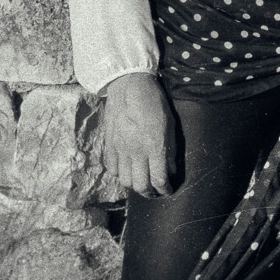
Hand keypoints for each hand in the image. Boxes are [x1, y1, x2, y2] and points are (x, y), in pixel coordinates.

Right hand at [101, 72, 177, 197]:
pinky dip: (120, 174)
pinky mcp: (109, 145)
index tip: (168, 190)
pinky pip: (111, 169)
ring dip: (134, 185)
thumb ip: (170, 150)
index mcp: (154, 146)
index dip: (165, 189)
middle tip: (156, 191)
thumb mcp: (170, 124)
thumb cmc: (154, 102)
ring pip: (125, 181)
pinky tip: (127, 169)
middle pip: (140, 186)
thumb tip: (170, 171)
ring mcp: (120, 149)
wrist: (129, 86)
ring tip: (142, 182)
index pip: (159, 180)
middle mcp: (135, 152)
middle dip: (150, 193)